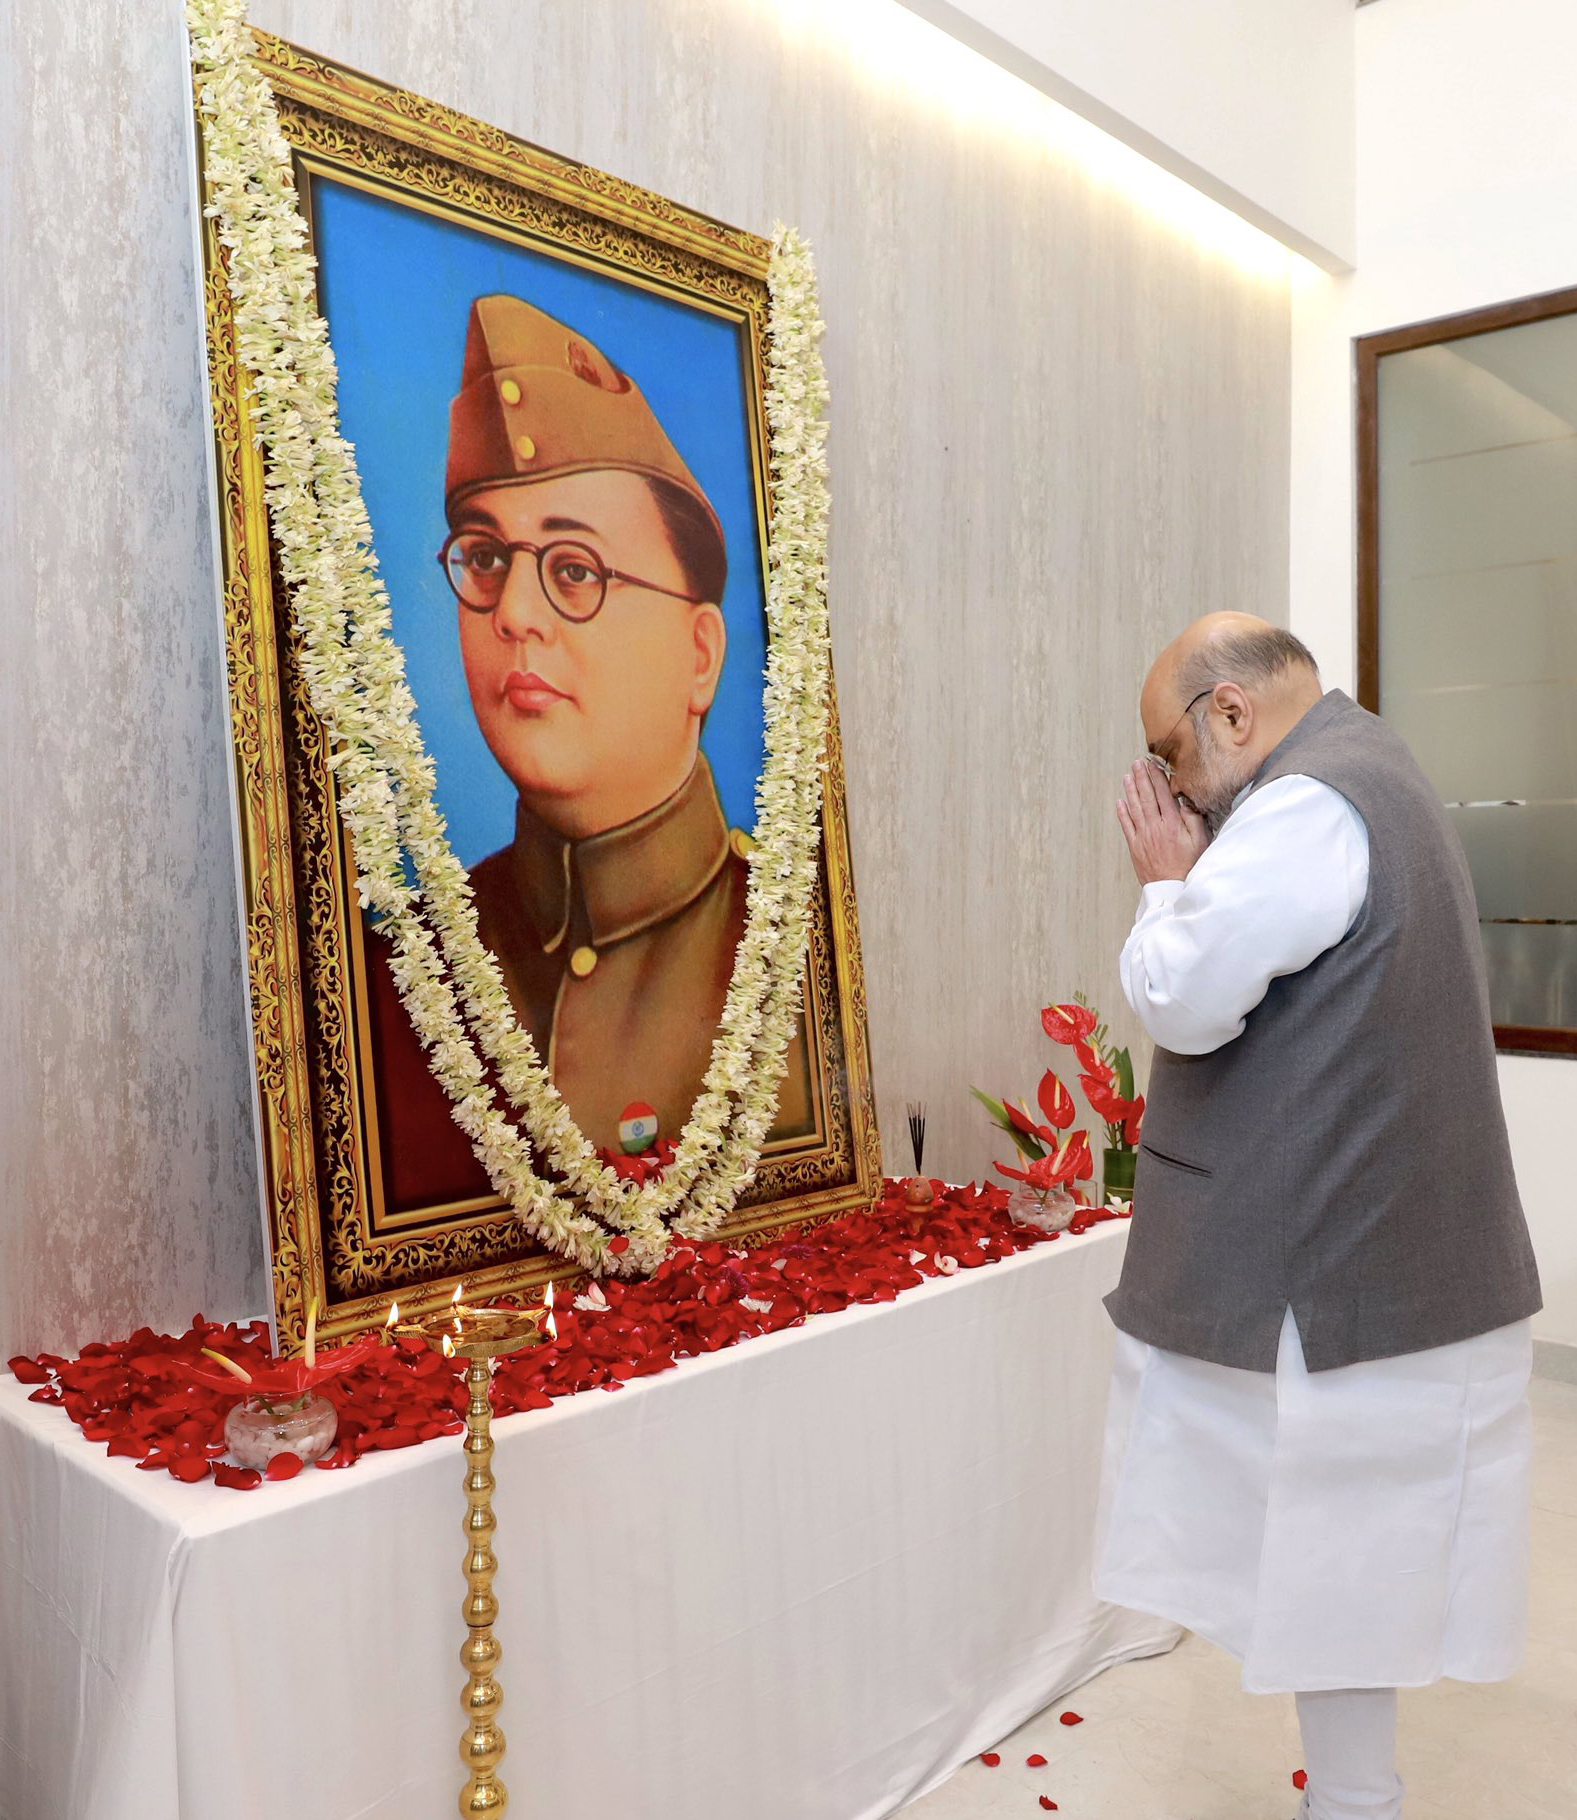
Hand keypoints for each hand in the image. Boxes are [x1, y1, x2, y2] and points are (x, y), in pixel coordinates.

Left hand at [1117, 759, 1209, 885]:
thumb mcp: (1200, 840)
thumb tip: (1184, 800)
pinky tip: (1120, 802)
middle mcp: (1155, 827)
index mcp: (1172, 824)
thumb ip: (1193, 819)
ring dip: (1130, 791)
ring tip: (1127, 777)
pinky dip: (1122, 813)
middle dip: (1141, 778)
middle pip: (1146, 797)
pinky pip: (1126, 826)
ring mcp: (1143, 837)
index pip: (1163, 794)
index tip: (1153, 765)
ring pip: (1134, 808)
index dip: (1157, 778)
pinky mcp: (1135, 847)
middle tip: (1137, 763)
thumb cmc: (1190, 865)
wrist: (1172, 888)